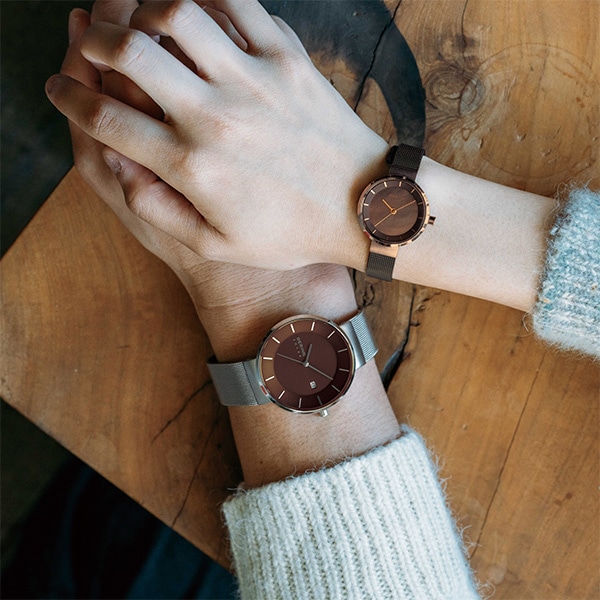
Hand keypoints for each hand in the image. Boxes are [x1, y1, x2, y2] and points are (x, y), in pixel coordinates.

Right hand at [60, 4, 358, 362]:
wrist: (364, 208)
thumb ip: (158, 210)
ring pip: (177, 13)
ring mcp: (256, 82)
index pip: (106, 120)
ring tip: (143, 25)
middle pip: (128, 52)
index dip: (69, 99)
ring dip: (144, 10)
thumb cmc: (291, 233)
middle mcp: (218, 118)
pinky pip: (237, 4)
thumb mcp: (218, 245)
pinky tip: (196, 15)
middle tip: (91, 44)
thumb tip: (117, 166)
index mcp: (194, 168)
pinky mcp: (289, 60)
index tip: (60, 89)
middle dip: (93, 40)